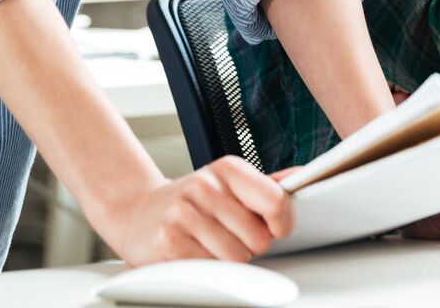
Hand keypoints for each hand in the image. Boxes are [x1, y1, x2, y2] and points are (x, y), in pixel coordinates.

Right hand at [98, 156, 294, 265]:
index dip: (282, 222)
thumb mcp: (227, 184)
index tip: (275, 227)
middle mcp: (205, 186)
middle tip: (230, 236)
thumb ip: (265, 186)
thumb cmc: (191, 202)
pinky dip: (206, 270)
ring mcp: (184, 214)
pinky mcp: (168, 243)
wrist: (137, 211)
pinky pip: (210, 271)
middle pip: (259, 239)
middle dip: (250, 246)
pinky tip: (194, 253)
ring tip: (210, 244)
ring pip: (236, 260)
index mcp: (227, 168)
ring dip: (227, 261)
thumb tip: (302, 178)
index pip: (276, 200)